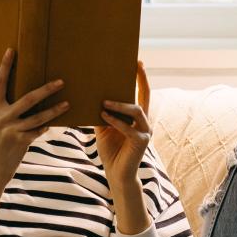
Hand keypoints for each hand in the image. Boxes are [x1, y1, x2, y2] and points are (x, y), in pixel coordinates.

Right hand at [0, 48, 68, 187]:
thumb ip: (5, 112)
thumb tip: (25, 99)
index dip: (4, 66)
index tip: (11, 50)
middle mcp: (0, 117)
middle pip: (28, 98)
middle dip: (47, 89)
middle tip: (61, 81)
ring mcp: (11, 129)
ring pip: (39, 116)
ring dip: (55, 110)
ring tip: (67, 103)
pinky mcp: (20, 141)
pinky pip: (39, 130)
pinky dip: (46, 127)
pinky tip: (53, 125)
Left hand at [96, 61, 151, 189]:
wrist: (116, 174)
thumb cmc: (111, 150)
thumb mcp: (103, 128)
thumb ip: (102, 113)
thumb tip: (91, 95)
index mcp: (137, 117)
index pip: (142, 94)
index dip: (142, 78)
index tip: (138, 62)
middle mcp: (145, 122)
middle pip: (145, 96)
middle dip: (141, 80)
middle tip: (135, 66)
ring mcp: (145, 132)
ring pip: (136, 111)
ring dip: (119, 104)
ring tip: (103, 102)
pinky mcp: (141, 142)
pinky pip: (128, 128)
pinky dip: (115, 121)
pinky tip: (103, 115)